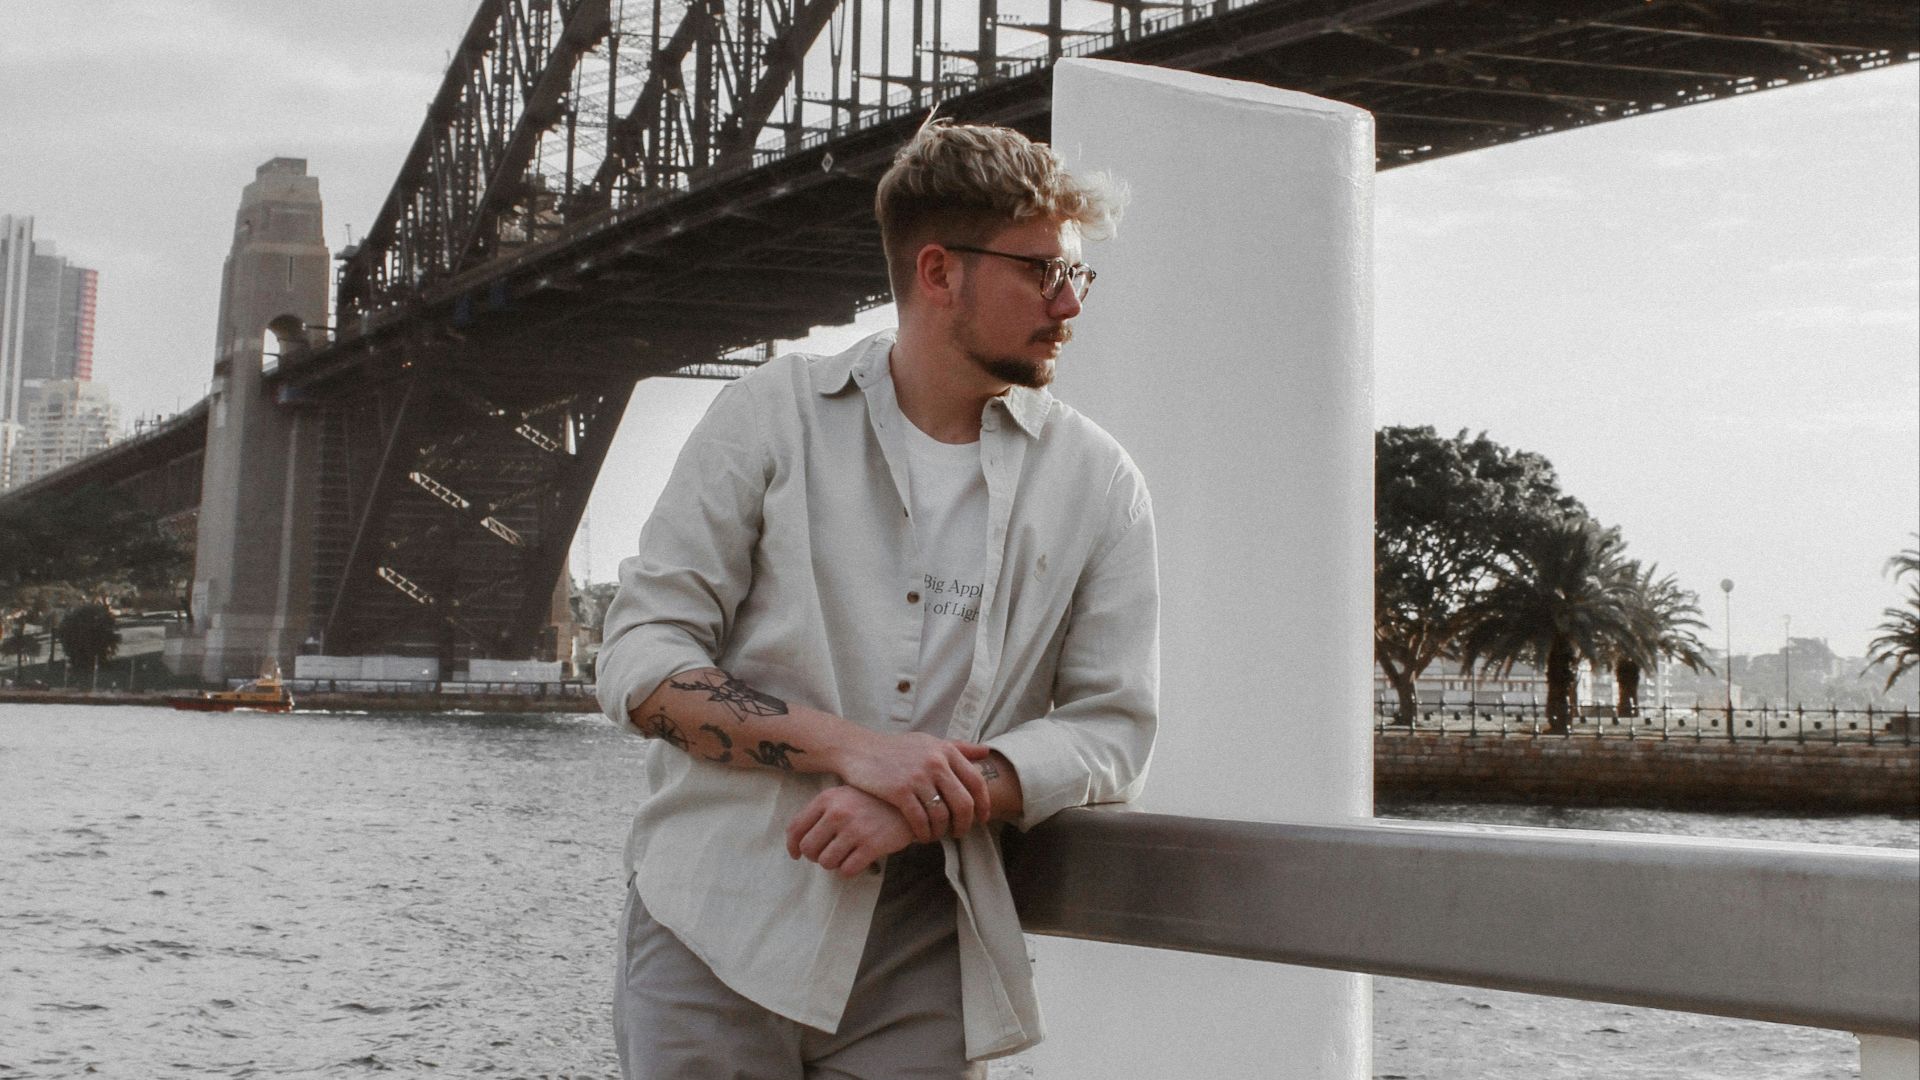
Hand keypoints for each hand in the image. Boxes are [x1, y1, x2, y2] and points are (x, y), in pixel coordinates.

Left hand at [786, 786, 915, 877]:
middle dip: (815, 856)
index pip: (795, 829)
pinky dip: (849, 870)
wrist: (909, 804)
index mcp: (827, 799)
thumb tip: (797, 844)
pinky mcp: (871, 845)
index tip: (797, 855)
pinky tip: (859, 860)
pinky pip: (847, 870)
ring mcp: (855, 829)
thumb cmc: (871, 802)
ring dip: (834, 864)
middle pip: (809, 849)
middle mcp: (838, 813)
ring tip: (846, 854)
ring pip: (826, 862)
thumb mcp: (843, 796)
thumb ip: (820, 813)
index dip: (793, 846)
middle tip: (828, 854)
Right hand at [834, 730, 992, 841]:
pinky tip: (922, 836)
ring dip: (942, 831)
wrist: (859, 750)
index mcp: (945, 750)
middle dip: (965, 824)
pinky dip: (924, 833)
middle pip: (963, 803)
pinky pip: (920, 820)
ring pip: (942, 815)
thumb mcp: (928, 742)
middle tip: (959, 832)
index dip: (984, 804)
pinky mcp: (900, 791)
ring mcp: (917, 777)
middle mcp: (935, 762)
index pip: (976, 782)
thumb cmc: (896, 748)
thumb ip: (957, 747)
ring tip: (938, 835)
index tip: (983, 818)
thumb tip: (986, 751)